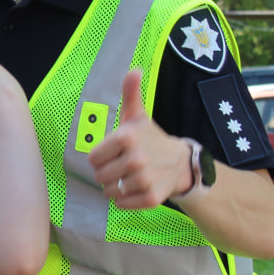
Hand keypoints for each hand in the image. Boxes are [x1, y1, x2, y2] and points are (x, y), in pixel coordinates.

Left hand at [89, 70, 191, 208]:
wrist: (180, 163)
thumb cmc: (151, 138)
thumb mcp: (137, 115)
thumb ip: (130, 93)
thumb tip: (133, 70)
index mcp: (126, 137)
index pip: (93, 158)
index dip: (101, 157)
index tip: (114, 153)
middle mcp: (135, 159)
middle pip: (99, 176)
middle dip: (107, 172)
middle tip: (122, 166)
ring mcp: (144, 180)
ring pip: (109, 191)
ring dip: (115, 187)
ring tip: (128, 177)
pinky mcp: (151, 198)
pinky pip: (122, 204)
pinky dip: (124, 200)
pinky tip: (135, 188)